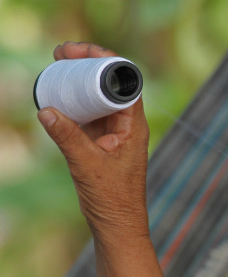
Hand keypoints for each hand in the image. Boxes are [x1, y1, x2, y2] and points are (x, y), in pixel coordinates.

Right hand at [37, 42, 150, 244]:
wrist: (117, 226)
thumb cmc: (113, 199)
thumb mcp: (86, 165)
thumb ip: (67, 138)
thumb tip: (46, 109)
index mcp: (133, 125)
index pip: (125, 82)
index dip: (105, 60)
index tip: (80, 50)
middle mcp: (127, 125)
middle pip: (110, 85)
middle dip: (88, 65)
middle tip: (62, 52)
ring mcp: (114, 133)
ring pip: (97, 99)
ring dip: (79, 82)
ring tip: (57, 66)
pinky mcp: (101, 143)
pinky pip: (87, 115)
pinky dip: (73, 103)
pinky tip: (56, 95)